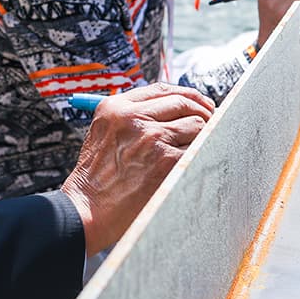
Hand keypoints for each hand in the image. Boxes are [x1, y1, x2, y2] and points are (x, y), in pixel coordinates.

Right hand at [61, 83, 214, 255]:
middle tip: (211, 121)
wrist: (87, 209)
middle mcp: (133, 117)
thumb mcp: (103, 134)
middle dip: (203, 111)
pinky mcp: (166, 160)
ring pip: (196, 124)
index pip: (162, 89)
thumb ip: (130, 118)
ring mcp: (151, 137)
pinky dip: (202, 153)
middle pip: (183, 101)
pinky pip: (198, 148)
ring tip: (200, 148)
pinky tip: (198, 161)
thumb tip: (171, 111)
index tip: (198, 102)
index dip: (186, 94)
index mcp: (116, 107)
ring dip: (203, 136)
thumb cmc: (96, 178)